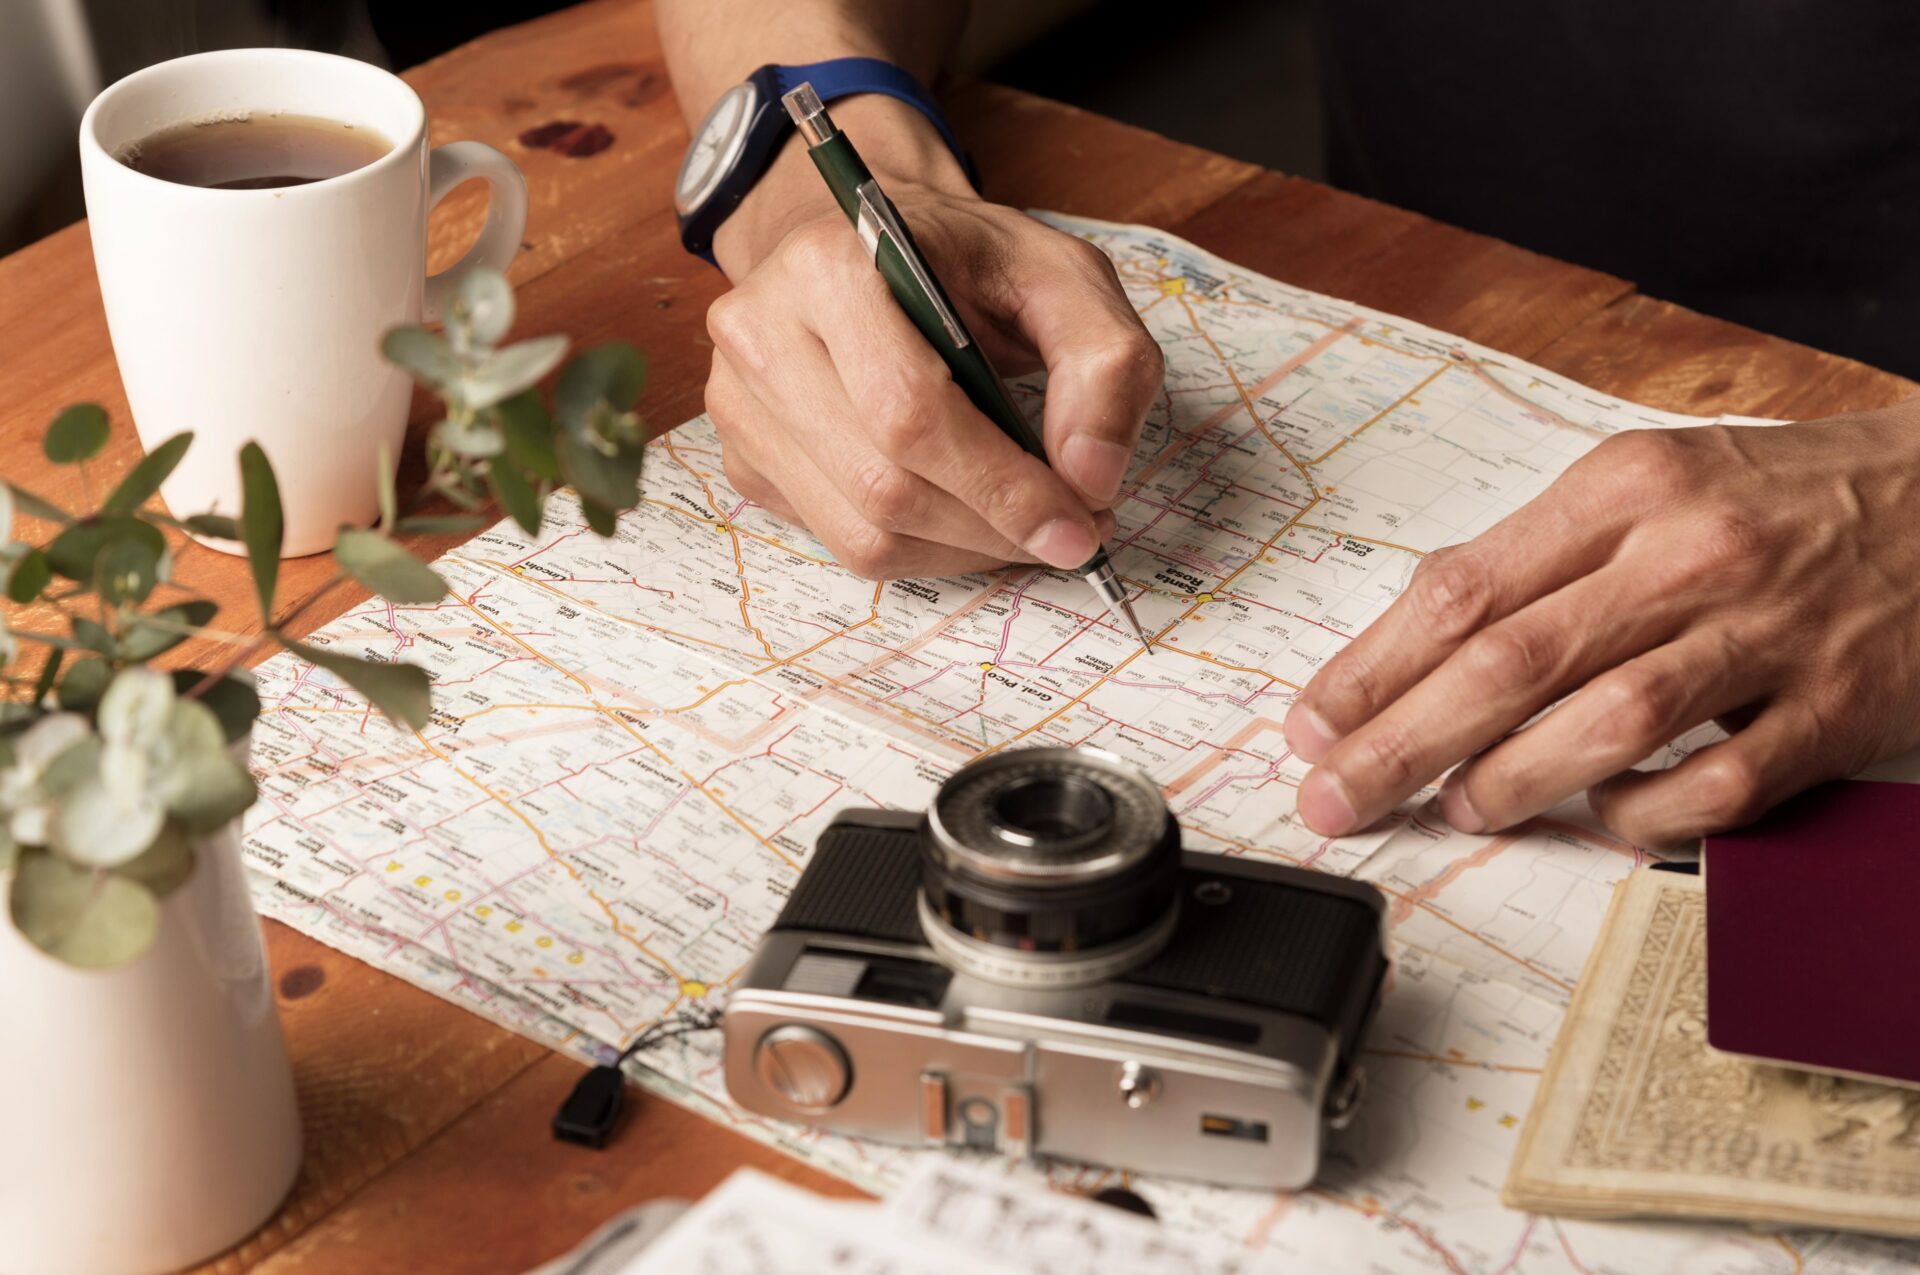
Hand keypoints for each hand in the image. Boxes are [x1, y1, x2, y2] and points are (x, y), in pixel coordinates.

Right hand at [700, 103, 1162, 579]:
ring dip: (962, 549)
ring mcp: (738, 402)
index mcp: (830, 266)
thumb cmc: (965, 260)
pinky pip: (839, 542)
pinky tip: (962, 510)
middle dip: (992, 527)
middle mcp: (760, 333)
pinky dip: (921, 548)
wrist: (871, 247)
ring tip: (1021, 522)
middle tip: (1069, 529)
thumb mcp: (1062, 275)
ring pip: (860, 534)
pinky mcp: (742, 456)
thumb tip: (1091, 479)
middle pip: (884, 486)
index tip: (1080, 525)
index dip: (1003, 487)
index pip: (910, 413)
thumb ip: (1104, 362)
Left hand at [1281, 401, 1919, 846]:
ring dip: (1511, 780)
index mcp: (1626, 488)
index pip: (1465, 587)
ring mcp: (1768, 632)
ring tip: (1457, 807)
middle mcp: (1690, 554)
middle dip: (1402, 741)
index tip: (1315, 721)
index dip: (1374, 666)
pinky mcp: (1834, 707)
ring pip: (1606, 724)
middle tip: (1335, 794)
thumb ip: (1542, 559)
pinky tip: (1603, 819)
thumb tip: (1418, 647)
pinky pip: (1718, 786)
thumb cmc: (1782, 500)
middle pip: (1511, 661)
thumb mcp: (1653, 484)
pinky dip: (1644, 816)